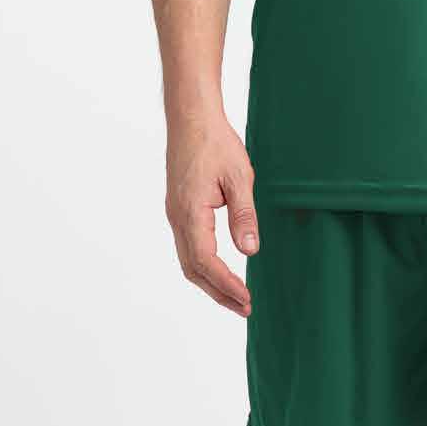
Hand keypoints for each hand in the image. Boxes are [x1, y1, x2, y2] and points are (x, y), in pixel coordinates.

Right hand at [165, 112, 259, 314]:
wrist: (191, 117)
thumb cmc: (216, 143)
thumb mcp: (240, 178)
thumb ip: (244, 216)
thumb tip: (250, 251)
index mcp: (190, 212)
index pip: (206, 261)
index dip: (226, 284)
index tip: (247, 299)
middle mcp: (177, 218)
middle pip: (193, 270)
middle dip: (218, 293)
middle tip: (245, 308)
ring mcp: (175, 215)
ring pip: (188, 261)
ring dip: (210, 282)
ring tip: (235, 297)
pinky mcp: (179, 209)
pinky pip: (188, 247)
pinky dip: (204, 266)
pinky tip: (220, 270)